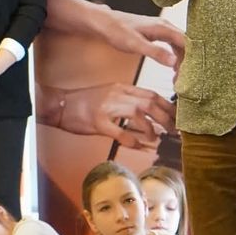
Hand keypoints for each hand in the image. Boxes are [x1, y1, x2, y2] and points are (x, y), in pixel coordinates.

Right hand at [59, 83, 176, 148]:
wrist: (59, 105)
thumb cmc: (85, 103)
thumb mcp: (110, 96)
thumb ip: (129, 103)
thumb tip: (148, 116)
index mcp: (122, 88)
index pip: (151, 94)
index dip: (167, 106)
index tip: (176, 117)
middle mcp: (117, 94)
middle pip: (150, 101)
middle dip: (166, 116)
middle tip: (173, 130)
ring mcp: (107, 107)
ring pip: (138, 112)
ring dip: (151, 126)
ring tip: (156, 137)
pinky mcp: (97, 121)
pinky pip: (118, 130)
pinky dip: (130, 139)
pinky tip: (136, 145)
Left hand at [99, 11, 185, 71]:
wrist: (104, 22)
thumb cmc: (117, 31)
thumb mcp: (136, 45)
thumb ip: (155, 53)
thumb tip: (174, 62)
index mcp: (164, 28)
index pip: (188, 44)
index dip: (191, 60)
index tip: (188, 75)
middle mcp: (166, 26)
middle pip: (187, 45)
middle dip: (188, 63)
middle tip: (182, 80)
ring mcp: (163, 29)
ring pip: (181, 46)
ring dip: (182, 61)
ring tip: (178, 78)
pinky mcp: (158, 33)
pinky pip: (174, 45)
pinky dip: (176, 57)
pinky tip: (172, 68)